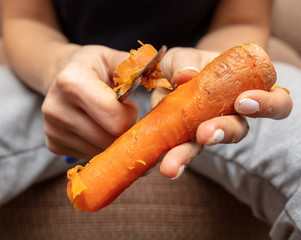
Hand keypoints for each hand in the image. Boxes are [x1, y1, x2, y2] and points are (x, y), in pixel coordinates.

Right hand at [42, 45, 137, 159]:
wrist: (61, 74)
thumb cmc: (93, 66)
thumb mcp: (114, 58)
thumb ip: (138, 68)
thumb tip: (167, 79)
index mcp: (72, 81)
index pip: (115, 118)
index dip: (130, 115)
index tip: (129, 104)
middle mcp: (56, 107)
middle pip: (109, 139)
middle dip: (125, 130)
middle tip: (123, 115)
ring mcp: (52, 129)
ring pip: (101, 151)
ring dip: (113, 140)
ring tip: (109, 120)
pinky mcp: (52, 143)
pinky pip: (89, 155)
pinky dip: (100, 145)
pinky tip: (97, 128)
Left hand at [153, 47, 292, 178]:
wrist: (174, 75)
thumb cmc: (192, 63)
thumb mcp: (186, 56)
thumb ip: (185, 61)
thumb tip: (186, 76)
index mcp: (248, 92)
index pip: (277, 102)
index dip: (268, 105)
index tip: (244, 102)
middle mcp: (232, 116)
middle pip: (238, 130)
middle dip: (222, 132)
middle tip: (205, 134)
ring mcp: (208, 130)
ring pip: (205, 146)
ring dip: (189, 154)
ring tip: (171, 165)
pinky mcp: (185, 140)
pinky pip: (179, 149)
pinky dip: (166, 152)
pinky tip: (154, 160)